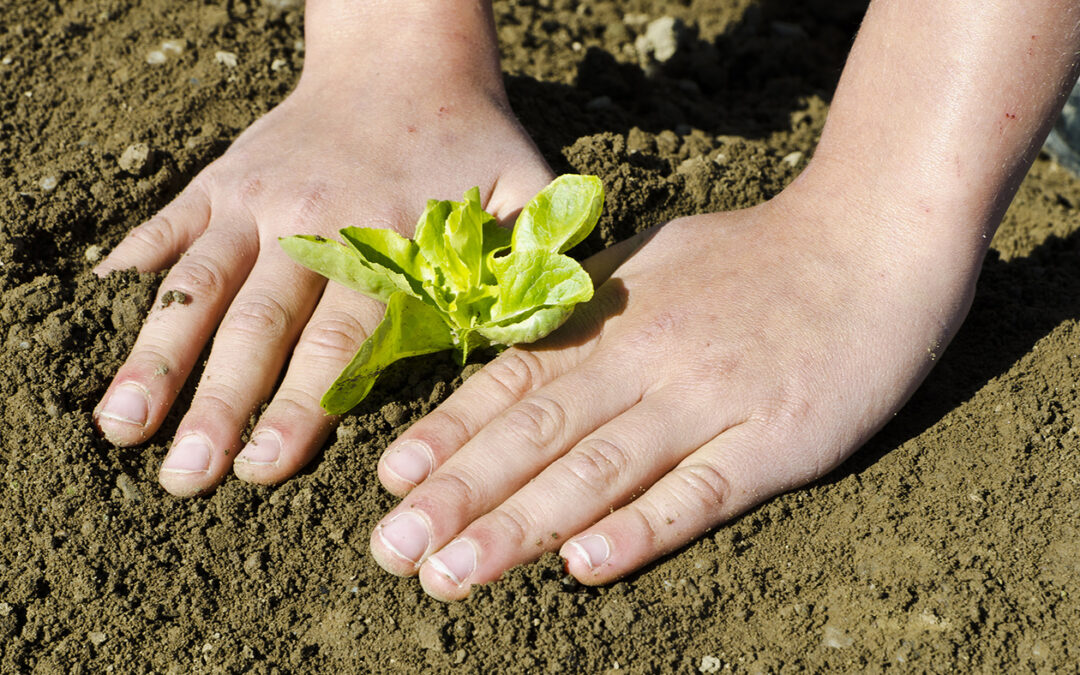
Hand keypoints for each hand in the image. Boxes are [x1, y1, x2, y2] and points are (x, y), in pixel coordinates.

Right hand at [93, 29, 553, 496]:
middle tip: (185, 478)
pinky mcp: (225, 175)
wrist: (406, 53)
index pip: (342, 339)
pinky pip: (172, 217)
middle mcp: (314, 224)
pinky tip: (98, 300)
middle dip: (220, 404)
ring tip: (119, 425)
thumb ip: (536, 260)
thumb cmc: (472, 139)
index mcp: (388, 242)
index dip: (303, 405)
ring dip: (157, 355)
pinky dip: (139, 255)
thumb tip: (558, 327)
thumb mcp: (525, 190)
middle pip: (260, 326)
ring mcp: (260, 198)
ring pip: (201, 284)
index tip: (265, 467)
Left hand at [367, 179, 979, 599]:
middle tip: (391, 549)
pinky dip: (638, 531)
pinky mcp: (774, 440)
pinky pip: (698, 493)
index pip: (513, 384)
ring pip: (598, 471)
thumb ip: (584, 312)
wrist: (870, 238)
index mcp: (612, 318)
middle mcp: (646, 359)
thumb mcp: (649, 262)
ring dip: (520, 527)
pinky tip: (584, 567)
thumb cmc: (751, 256)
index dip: (448, 435)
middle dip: (458, 496)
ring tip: (453, 574)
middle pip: (537, 436)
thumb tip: (514, 364)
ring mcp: (709, 401)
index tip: (389, 482)